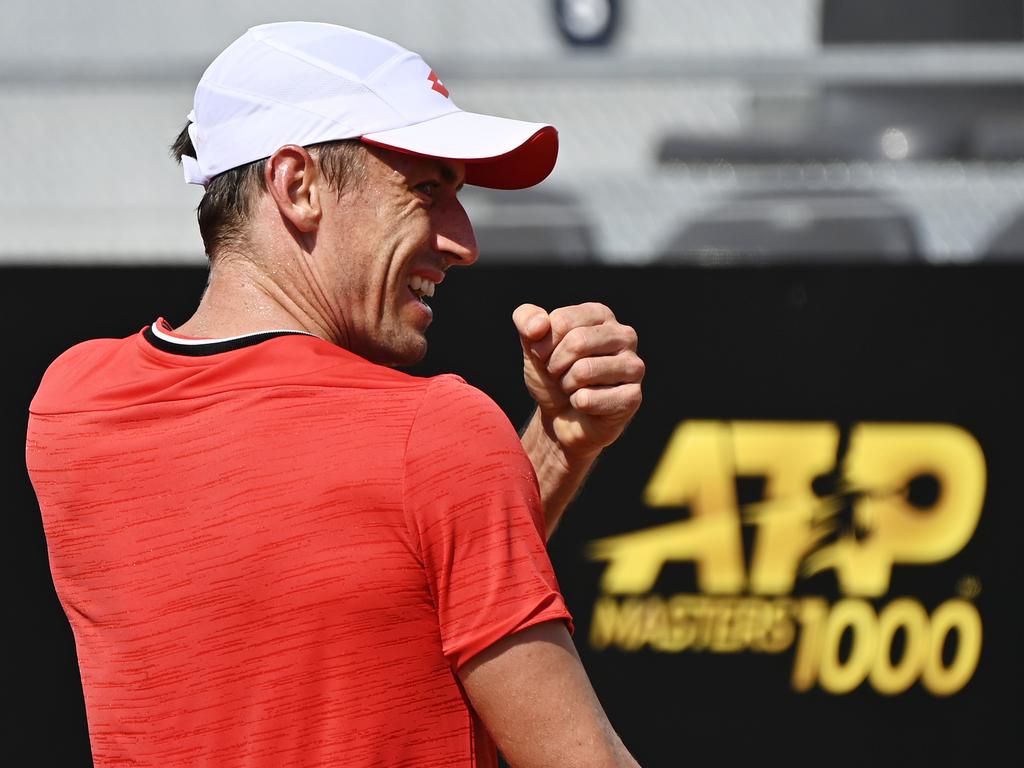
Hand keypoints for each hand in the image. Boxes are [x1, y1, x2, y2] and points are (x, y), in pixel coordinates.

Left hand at [513, 302, 643, 458]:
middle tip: (558, 375)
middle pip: (577, 342)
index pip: (562, 321)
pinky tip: (586, 404)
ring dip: (567, 385)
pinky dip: (577, 404)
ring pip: (584, 371)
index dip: (543, 345)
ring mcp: (633, 366)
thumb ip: (526, 320)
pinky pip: (589, 399)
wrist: (560, 417)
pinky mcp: (632, 396)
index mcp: (600, 315)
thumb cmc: (552, 376)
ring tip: (573, 388)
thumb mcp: (532, 344)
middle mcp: (624, 336)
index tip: (545, 357)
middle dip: (555, 365)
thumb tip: (538, 326)